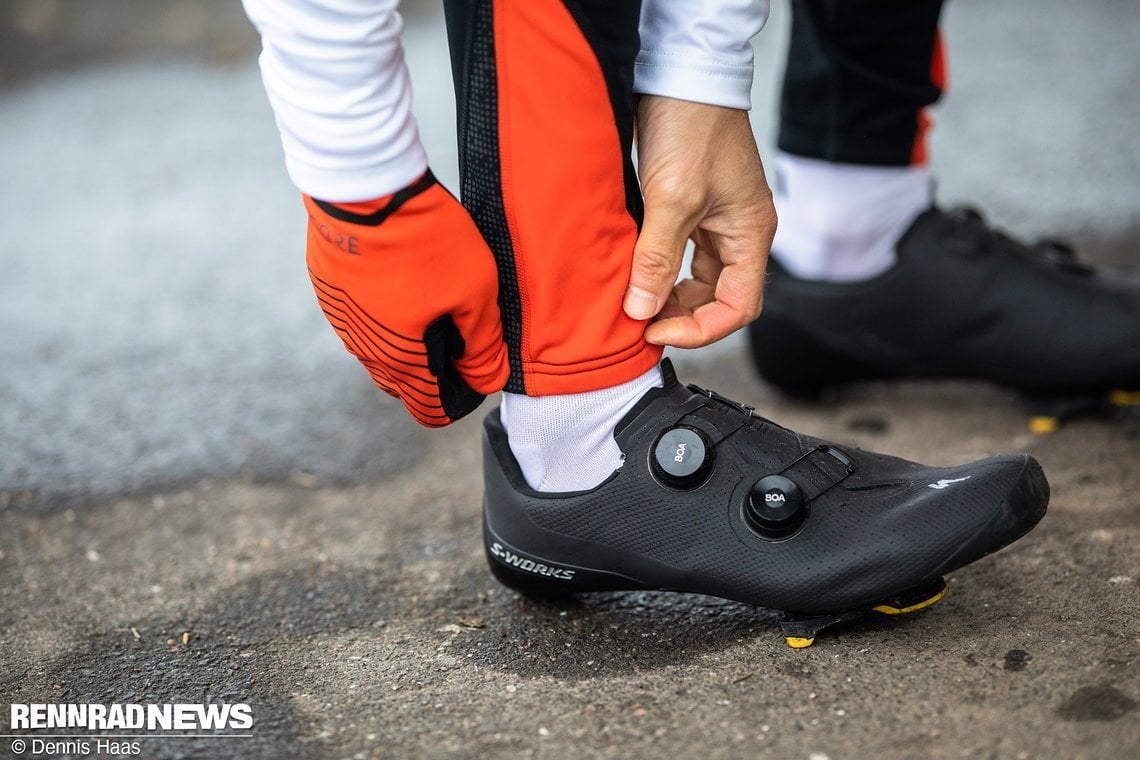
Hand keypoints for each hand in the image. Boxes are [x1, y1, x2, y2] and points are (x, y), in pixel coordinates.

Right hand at [305, 171, 508, 426]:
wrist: (365, 187)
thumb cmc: (428, 240)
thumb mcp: (475, 292)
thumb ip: (483, 345)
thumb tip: (488, 379)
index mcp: (402, 360)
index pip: (429, 411)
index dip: (459, 399)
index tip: (475, 368)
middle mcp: (364, 351)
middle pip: (403, 385)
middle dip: (433, 371)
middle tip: (459, 329)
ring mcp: (341, 322)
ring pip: (379, 352)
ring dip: (406, 340)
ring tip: (432, 297)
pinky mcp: (330, 292)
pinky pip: (360, 320)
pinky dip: (383, 312)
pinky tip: (403, 277)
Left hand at [625, 96, 776, 347]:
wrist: (682, 75)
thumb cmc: (692, 126)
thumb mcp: (671, 199)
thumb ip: (656, 259)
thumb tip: (641, 310)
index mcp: (751, 235)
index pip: (737, 308)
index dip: (698, 329)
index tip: (655, 330)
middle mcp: (740, 233)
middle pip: (719, 299)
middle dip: (681, 316)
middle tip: (639, 321)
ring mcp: (719, 222)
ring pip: (699, 280)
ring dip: (669, 296)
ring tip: (634, 303)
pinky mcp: (696, 209)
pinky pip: (683, 256)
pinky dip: (661, 271)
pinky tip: (636, 274)